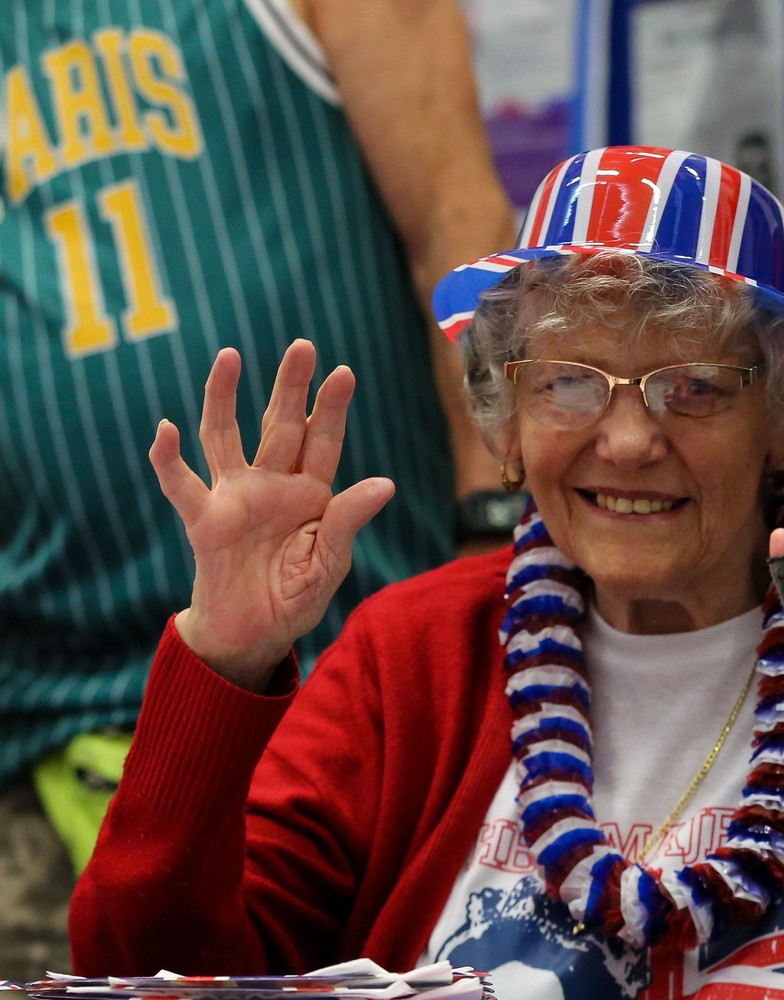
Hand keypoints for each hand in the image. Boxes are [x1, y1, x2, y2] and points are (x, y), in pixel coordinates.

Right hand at [149, 341, 393, 690]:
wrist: (254, 634)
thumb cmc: (296, 596)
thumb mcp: (330, 562)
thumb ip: (348, 522)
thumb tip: (385, 484)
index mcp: (310, 494)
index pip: (323, 442)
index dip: (331, 409)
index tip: (344, 373)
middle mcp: (271, 485)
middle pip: (279, 426)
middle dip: (290, 387)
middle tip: (302, 346)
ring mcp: (234, 497)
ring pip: (226, 436)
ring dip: (225, 397)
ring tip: (230, 356)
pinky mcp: (203, 519)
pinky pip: (181, 483)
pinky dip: (168, 457)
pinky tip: (164, 428)